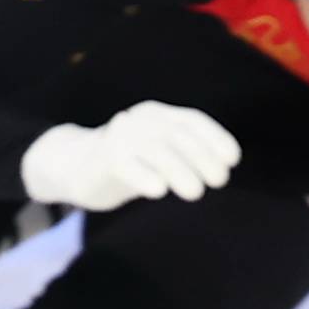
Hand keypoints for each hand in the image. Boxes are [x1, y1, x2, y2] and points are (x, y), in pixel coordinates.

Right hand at [18, 102, 240, 211]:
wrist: (75, 166)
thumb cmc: (128, 164)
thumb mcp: (157, 153)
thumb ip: (183, 155)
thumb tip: (221, 171)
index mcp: (157, 115)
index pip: (192, 121)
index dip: (215, 138)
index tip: (232, 160)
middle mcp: (141, 120)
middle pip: (177, 136)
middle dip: (203, 158)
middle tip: (219, 182)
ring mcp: (121, 138)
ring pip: (156, 151)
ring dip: (181, 172)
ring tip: (195, 193)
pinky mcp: (105, 159)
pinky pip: (127, 167)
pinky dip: (145, 178)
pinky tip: (159, 192)